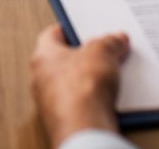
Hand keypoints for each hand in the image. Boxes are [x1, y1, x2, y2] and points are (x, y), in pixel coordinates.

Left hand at [30, 25, 129, 146]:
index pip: (52, 35)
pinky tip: (108, 101)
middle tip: (102, 53)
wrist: (84, 129)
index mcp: (42, 56)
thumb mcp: (102, 52)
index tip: (82, 28)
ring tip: (109, 78)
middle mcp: (41, 80)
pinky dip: (92, 103)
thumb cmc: (82, 88)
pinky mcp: (64, 122)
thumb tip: (117, 40)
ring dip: (88, 82)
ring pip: (70, 86)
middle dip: (83, 57)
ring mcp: (51, 104)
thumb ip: (110, 42)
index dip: (69, 30)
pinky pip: (79, 107)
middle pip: (63, 61)